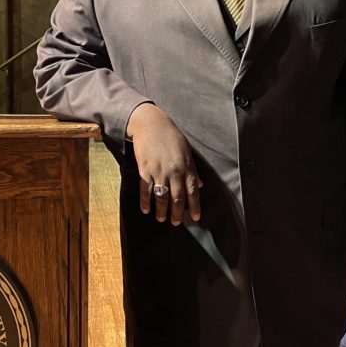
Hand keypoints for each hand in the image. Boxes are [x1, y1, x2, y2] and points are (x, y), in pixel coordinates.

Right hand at [125, 103, 202, 224]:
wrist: (151, 123)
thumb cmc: (170, 136)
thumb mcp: (186, 151)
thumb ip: (193, 170)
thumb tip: (201, 185)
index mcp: (186, 167)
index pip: (193, 191)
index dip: (194, 206)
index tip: (195, 217)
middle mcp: (174, 171)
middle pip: (178, 198)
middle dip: (177, 213)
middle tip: (176, 223)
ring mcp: (159, 171)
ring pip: (162, 197)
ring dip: (161, 210)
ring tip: (161, 219)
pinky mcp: (145, 169)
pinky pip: (145, 190)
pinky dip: (146, 201)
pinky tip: (146, 209)